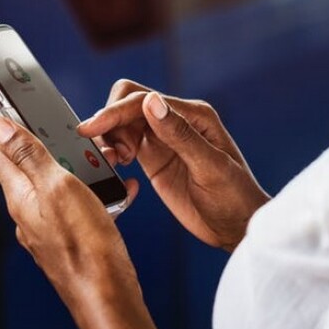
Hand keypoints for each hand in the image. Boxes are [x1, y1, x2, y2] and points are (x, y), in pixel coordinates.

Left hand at [0, 117, 139, 302]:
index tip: (23, 105)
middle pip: (34, 165)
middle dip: (56, 146)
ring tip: (107, 165)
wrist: (109, 296)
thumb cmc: (85, 245)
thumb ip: (30, 156)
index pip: (1, 149)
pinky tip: (118, 193)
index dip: (10, 124)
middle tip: (81, 138)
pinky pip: (81, 206)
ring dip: (82, 169)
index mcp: (20, 196)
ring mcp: (50, 227)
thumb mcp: (58, 188)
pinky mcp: (72, 238)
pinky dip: (97, 194)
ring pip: (61, 185)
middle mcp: (29, 212)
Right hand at [77, 79, 269, 250]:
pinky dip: (113, 151)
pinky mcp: (154, 158)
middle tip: (113, 154)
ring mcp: (164, 139)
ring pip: (123, 123)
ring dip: (109, 137)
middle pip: (128, 103)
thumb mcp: (210, 167)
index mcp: (195, 115)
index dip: (114, 112)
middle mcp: (177, 121)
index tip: (91, 129)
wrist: (237, 227)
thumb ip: (180, 135)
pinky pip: (124, 143)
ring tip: (117, 162)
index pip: (143, 100)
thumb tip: (152, 102)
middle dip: (110, 122)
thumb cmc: (235, 197)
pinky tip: (118, 167)